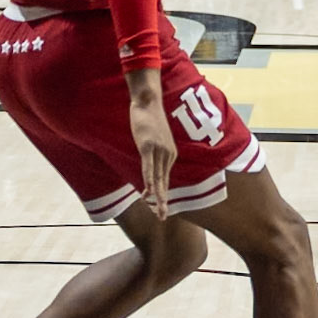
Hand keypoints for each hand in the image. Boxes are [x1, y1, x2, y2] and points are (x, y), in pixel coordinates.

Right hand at [127, 86, 175, 218]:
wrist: (148, 101)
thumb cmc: (150, 119)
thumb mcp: (155, 138)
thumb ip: (153, 152)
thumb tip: (150, 161)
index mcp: (170, 153)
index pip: (165, 178)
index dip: (161, 194)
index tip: (160, 208)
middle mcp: (167, 153)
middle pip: (165, 182)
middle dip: (163, 201)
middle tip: (163, 217)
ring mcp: (158, 150)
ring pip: (158, 178)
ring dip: (157, 196)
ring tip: (157, 211)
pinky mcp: (148, 145)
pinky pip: (148, 167)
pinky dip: (149, 180)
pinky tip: (148, 192)